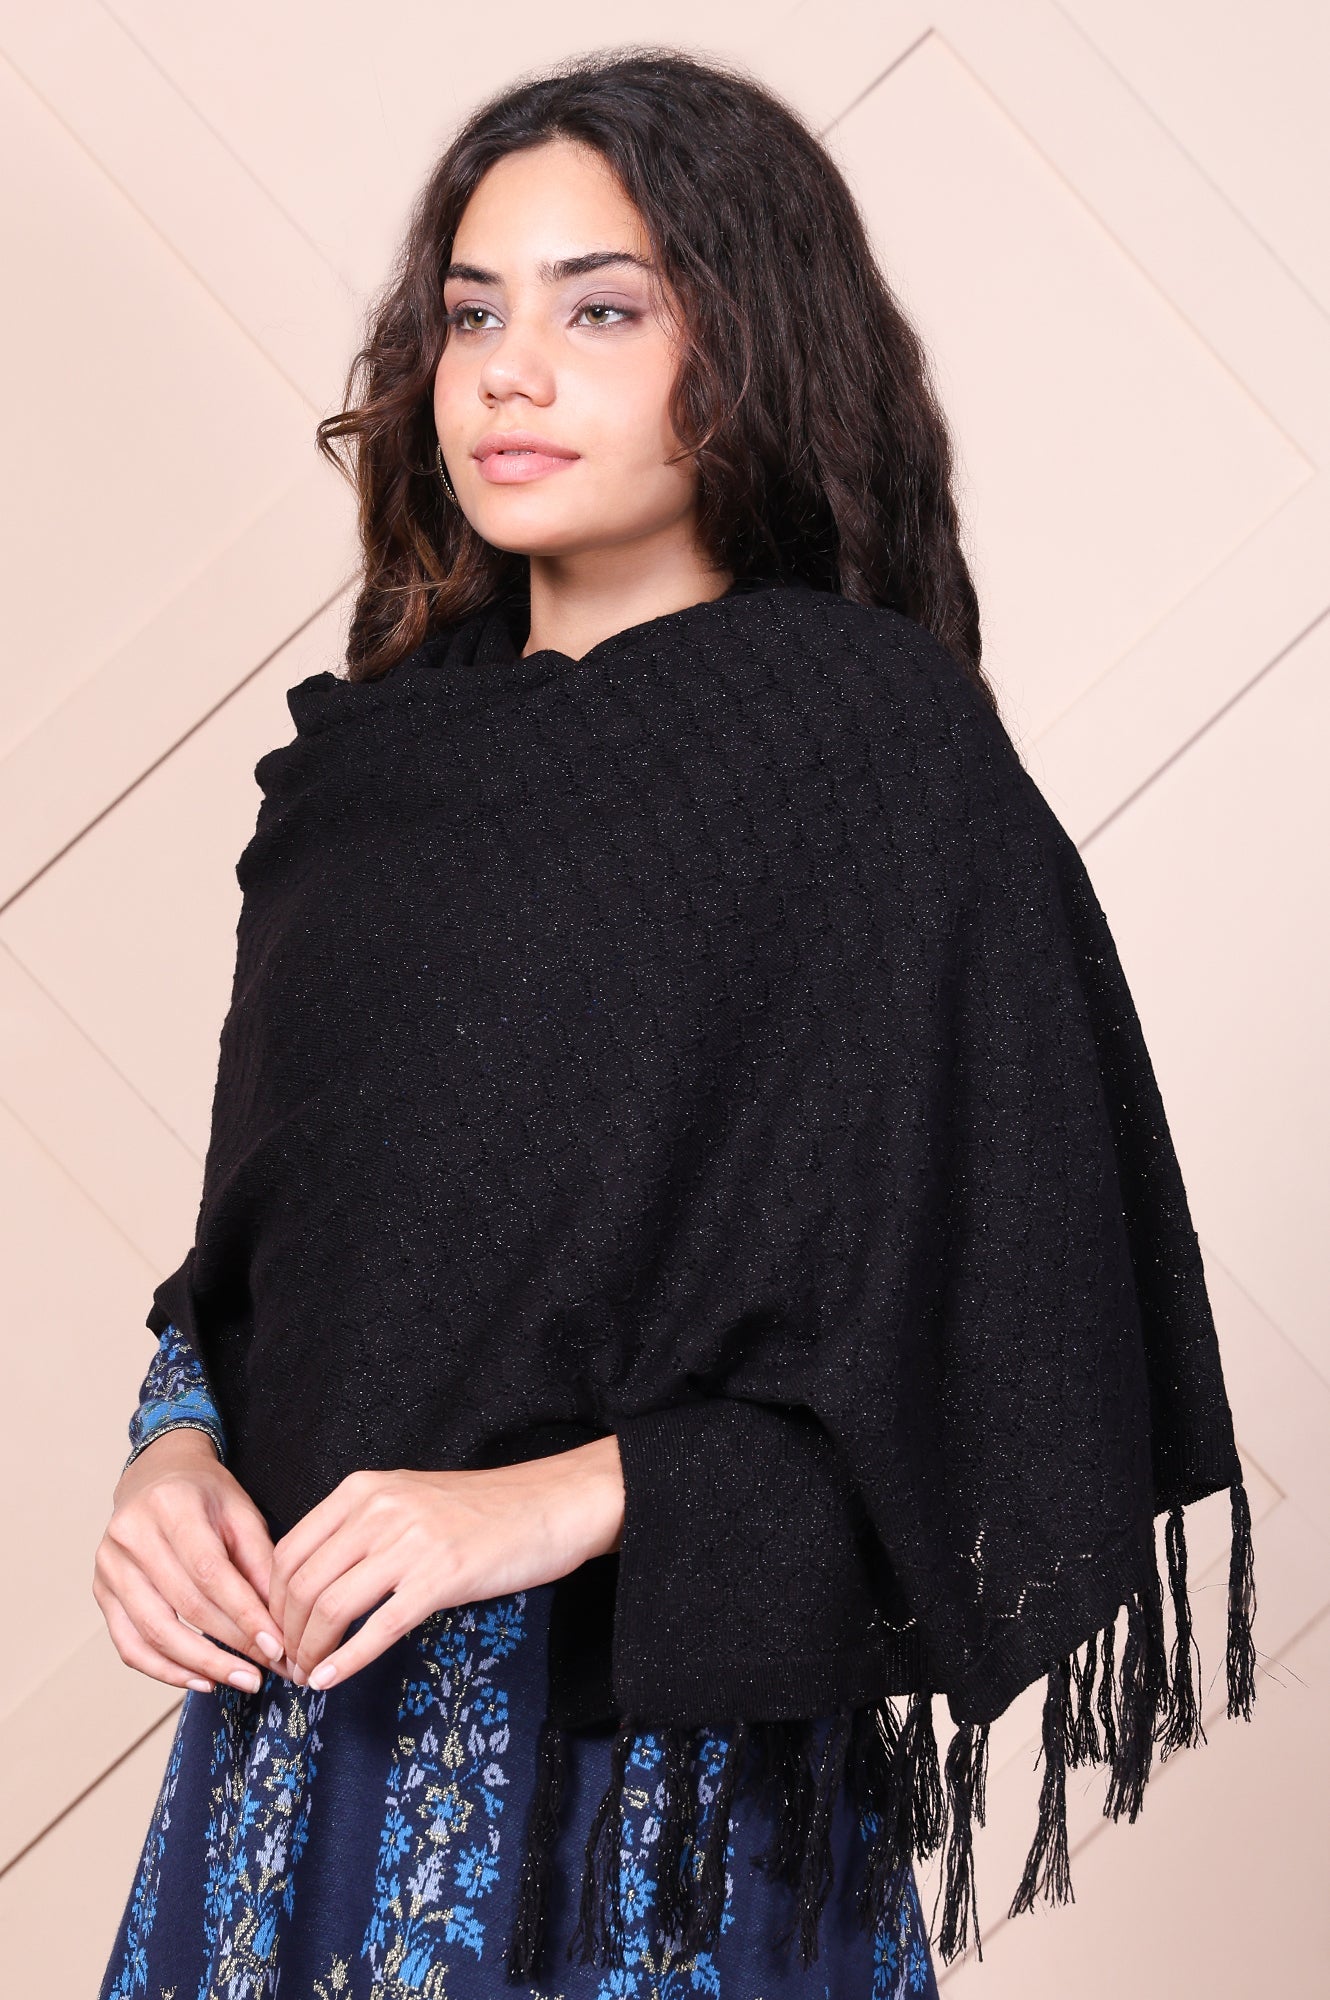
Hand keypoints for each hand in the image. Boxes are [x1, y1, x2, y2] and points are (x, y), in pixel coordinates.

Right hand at [93, 1428, 286, 1694]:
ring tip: (241, 1680)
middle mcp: (132, 1535)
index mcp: (172, 1506)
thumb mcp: (242, 1512)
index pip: (210, 1572)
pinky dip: (165, 1670)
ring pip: (154, 1633)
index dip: (244, 1614)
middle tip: (267, 1671)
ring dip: (202, 1666)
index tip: (276, 1646)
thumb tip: (280, 1621)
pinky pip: (130, 1645)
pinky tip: (200, 1679)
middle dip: (231, 1646)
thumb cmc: (205, 1495)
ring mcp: (110, 1566)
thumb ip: (262, 1562)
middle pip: (184, 1606)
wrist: (156, 1476)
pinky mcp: (102, 1592)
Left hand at [268, 1435, 624, 1691]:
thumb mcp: (407, 1499)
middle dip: (284, 1634)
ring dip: (310, 1652)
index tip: (274, 1632)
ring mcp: (409, 1543)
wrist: (549, 1504)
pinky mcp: (440, 1578)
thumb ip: (359, 1527)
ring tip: (308, 1676)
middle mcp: (378, 1510)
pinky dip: (346, 1660)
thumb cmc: (480, 1509)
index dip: (270, 1601)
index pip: (288, 1551)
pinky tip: (332, 1680)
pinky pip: (378, 1628)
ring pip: (329, 1607)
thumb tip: (309, 1581)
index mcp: (362, 1489)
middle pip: (300, 1584)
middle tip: (288, 1664)